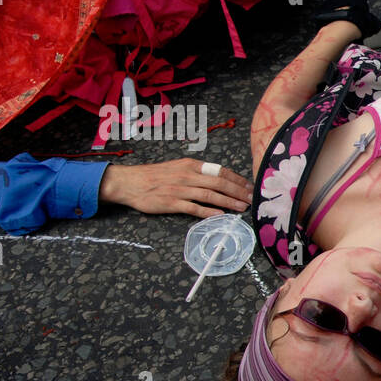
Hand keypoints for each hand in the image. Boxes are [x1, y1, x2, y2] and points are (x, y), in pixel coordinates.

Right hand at [100, 159, 253, 218]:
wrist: (129, 182)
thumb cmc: (155, 176)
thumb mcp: (178, 167)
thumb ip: (197, 173)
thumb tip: (220, 180)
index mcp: (190, 165)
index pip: (220, 171)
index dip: (237, 179)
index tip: (249, 187)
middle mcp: (187, 176)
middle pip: (219, 183)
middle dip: (238, 191)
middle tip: (251, 199)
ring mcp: (179, 190)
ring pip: (210, 195)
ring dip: (229, 202)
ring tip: (242, 208)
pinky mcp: (171, 203)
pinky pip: (194, 208)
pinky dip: (209, 212)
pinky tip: (221, 215)